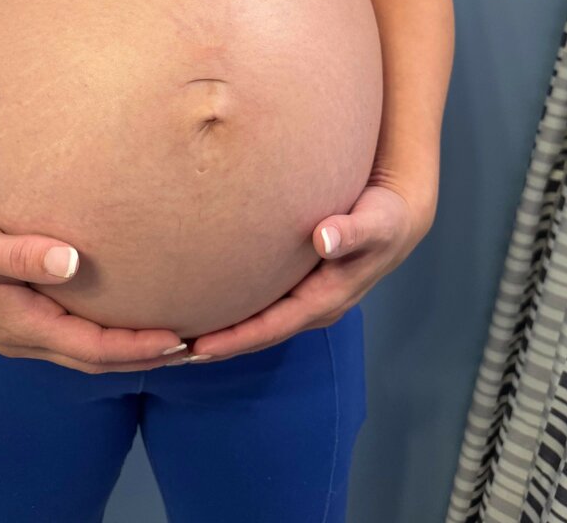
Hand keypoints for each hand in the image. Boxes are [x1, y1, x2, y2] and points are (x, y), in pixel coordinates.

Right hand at [0, 197, 188, 373]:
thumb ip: (21, 254)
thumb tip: (70, 260)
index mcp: (21, 325)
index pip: (92, 347)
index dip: (137, 347)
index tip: (178, 339)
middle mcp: (25, 336)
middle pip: (96, 359)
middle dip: (144, 356)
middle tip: (194, 346)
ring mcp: (22, 330)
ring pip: (85, 351)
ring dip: (127, 350)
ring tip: (171, 338)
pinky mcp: (21, 315)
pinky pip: (73, 335)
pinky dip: (105, 336)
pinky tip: (123, 316)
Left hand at [182, 180, 434, 361]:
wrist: (397, 217)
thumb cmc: (385, 218)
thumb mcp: (376, 222)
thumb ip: (353, 231)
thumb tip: (323, 238)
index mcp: (327, 299)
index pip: (273, 326)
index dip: (235, 338)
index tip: (197, 347)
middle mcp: (313, 306)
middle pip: (258, 333)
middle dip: (218, 345)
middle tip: (169, 349)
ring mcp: (306, 299)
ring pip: (257, 322)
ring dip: (222, 331)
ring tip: (176, 335)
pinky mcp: (299, 284)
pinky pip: (262, 305)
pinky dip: (234, 311)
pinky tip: (205, 305)